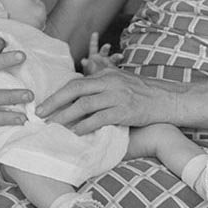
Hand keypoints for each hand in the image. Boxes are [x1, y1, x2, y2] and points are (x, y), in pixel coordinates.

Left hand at [36, 66, 181, 134]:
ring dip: (66, 116)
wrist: (168, 99)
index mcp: (106, 74)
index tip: (43, 104)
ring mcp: (117, 96)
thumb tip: (82, 86)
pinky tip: (76, 133)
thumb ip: (103, 81)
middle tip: (40, 114)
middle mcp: (110, 82)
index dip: (58, 93)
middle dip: (55, 102)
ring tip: (53, 125)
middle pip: (75, 89)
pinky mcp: (125, 111)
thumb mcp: (122, 80)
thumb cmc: (144, 93)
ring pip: (85, 104)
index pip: (76, 82)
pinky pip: (100, 118)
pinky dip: (86, 126)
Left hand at [80, 31, 122, 75]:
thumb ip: (86, 64)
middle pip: (104, 51)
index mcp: (94, 56)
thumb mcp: (87, 69)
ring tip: (120, 56)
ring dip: (117, 56)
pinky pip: (118, 66)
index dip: (94, 40)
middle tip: (107, 46)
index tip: (95, 33)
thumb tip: (83, 60)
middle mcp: (102, 57)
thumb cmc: (91, 75)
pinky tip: (124, 64)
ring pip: (113, 58)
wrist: (98, 83)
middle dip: (106, 48)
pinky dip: (120, 66)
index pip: (94, 46)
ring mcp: (109, 63)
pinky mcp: (114, 70)